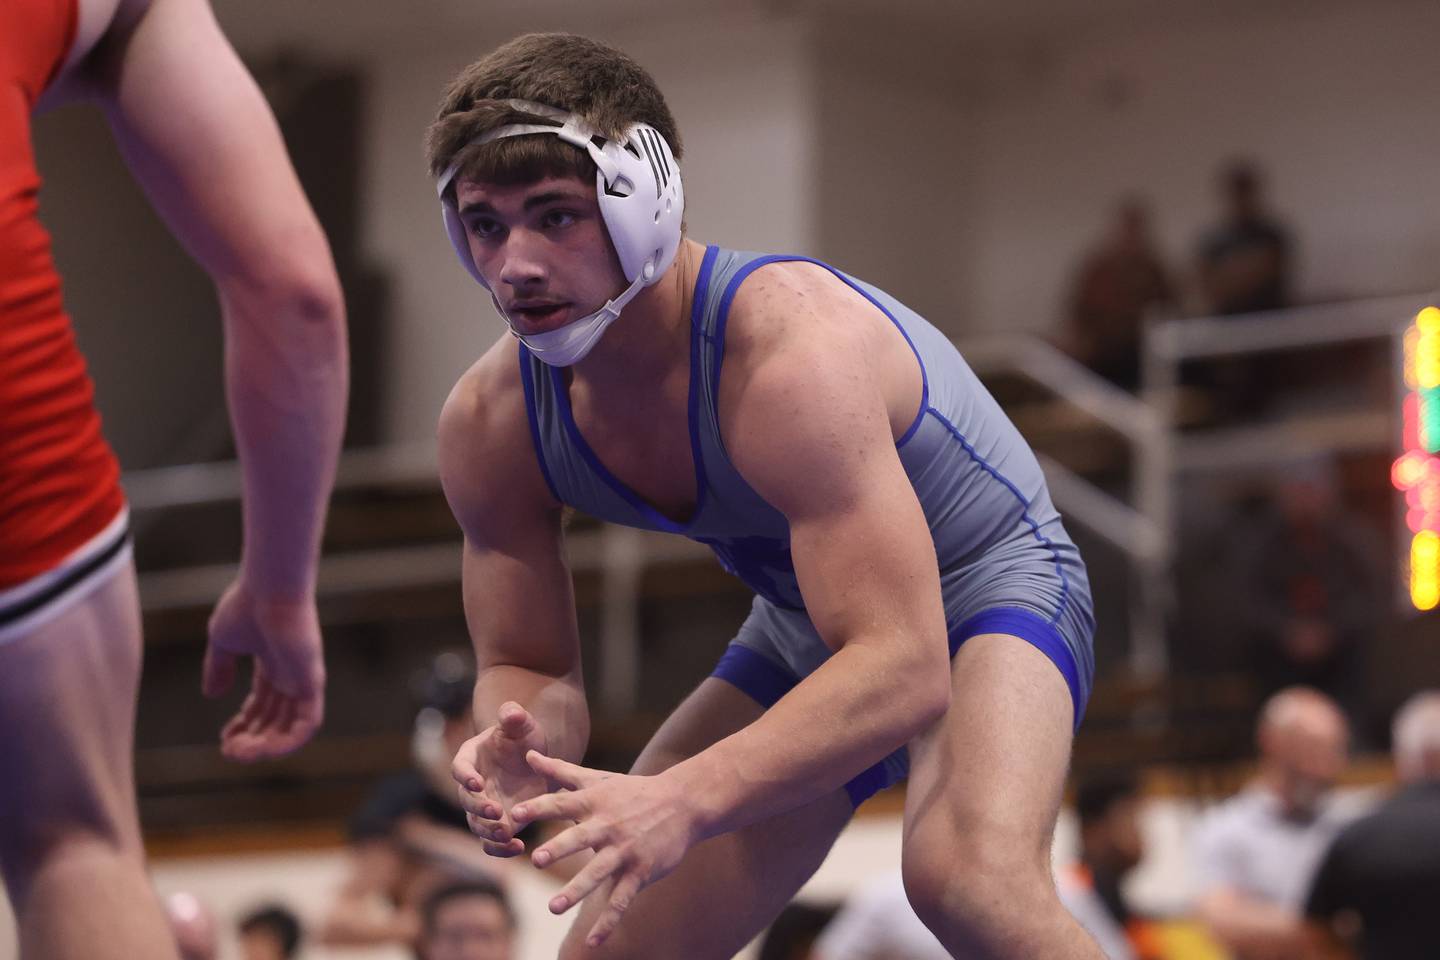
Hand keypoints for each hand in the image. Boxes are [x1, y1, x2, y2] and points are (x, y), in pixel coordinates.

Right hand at [203, 579, 324, 760]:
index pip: (262, 705)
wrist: (268, 590)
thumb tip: (212, 695)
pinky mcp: (312, 683)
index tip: (224, 738)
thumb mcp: (223, 641)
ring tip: (239, 754)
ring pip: (291, 728)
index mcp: (273, 664)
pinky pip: (308, 724)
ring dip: (265, 747)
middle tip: (229, 751)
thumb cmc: (246, 606)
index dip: (243, 725)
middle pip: (275, 720)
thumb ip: (218, 667)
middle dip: (251, 740)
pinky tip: (264, 751)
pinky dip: (289, 742)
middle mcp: (291, 675)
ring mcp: (303, 680)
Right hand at [451, 702, 550, 856]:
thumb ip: (514, 717)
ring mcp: (484, 806)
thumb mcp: (522, 724)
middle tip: (495, 810)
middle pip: (466, 800)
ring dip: (488, 831)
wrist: (537, 758)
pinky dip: (500, 848)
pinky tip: (518, 847)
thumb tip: (511, 712)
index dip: (466, 776)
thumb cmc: (523, 737)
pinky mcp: (499, 823)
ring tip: (507, 834)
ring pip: (476, 825)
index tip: (477, 783)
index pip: (460, 767)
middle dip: (478, 807)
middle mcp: (472, 785)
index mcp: (471, 757)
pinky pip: (492, 841)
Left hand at [513, 751, 700, 947]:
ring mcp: (625, 851)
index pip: (562, 803)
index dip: (539, 807)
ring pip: (599, 873)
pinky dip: (608, 921)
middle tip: (536, 859)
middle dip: (559, 849)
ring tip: (554, 907)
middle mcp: (608, 826)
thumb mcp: (598, 779)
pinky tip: (593, 942)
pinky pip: (622, 900)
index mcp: (595, 803)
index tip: (515, 813)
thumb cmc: (633, 791)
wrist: (683, 804)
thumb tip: (528, 752)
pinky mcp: (640, 871)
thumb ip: (561, 770)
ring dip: (577, 890)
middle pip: (580, 837)